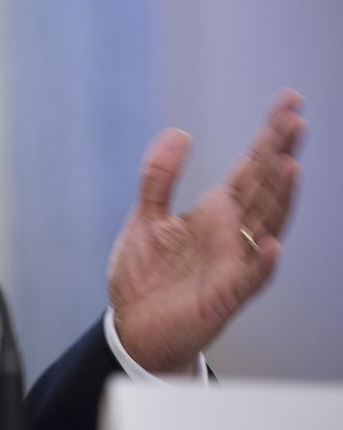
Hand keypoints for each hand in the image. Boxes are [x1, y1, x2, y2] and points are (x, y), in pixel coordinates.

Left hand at [108, 90, 305, 372]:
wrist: (133, 328)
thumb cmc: (146, 276)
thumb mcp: (145, 218)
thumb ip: (159, 178)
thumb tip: (180, 132)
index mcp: (215, 212)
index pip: (250, 167)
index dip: (269, 135)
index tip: (289, 101)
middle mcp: (232, 233)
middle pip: (264, 187)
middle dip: (280, 153)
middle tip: (296, 118)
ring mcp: (233, 263)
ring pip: (265, 225)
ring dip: (280, 197)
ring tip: (290, 164)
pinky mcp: (225, 295)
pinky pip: (250, 277)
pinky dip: (263, 262)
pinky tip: (273, 243)